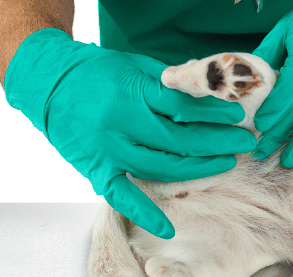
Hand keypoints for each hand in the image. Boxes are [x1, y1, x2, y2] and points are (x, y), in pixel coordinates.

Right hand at [4, 29, 255, 238]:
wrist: (48, 82)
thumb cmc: (98, 70)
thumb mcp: (135, 65)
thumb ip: (169, 81)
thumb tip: (208, 92)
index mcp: (132, 92)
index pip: (182, 107)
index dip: (213, 114)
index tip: (237, 116)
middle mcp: (120, 123)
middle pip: (178, 140)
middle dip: (216, 142)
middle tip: (244, 142)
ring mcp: (107, 150)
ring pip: (159, 167)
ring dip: (196, 168)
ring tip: (225, 163)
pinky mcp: (95, 169)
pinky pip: (121, 196)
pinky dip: (144, 213)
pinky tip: (167, 228)